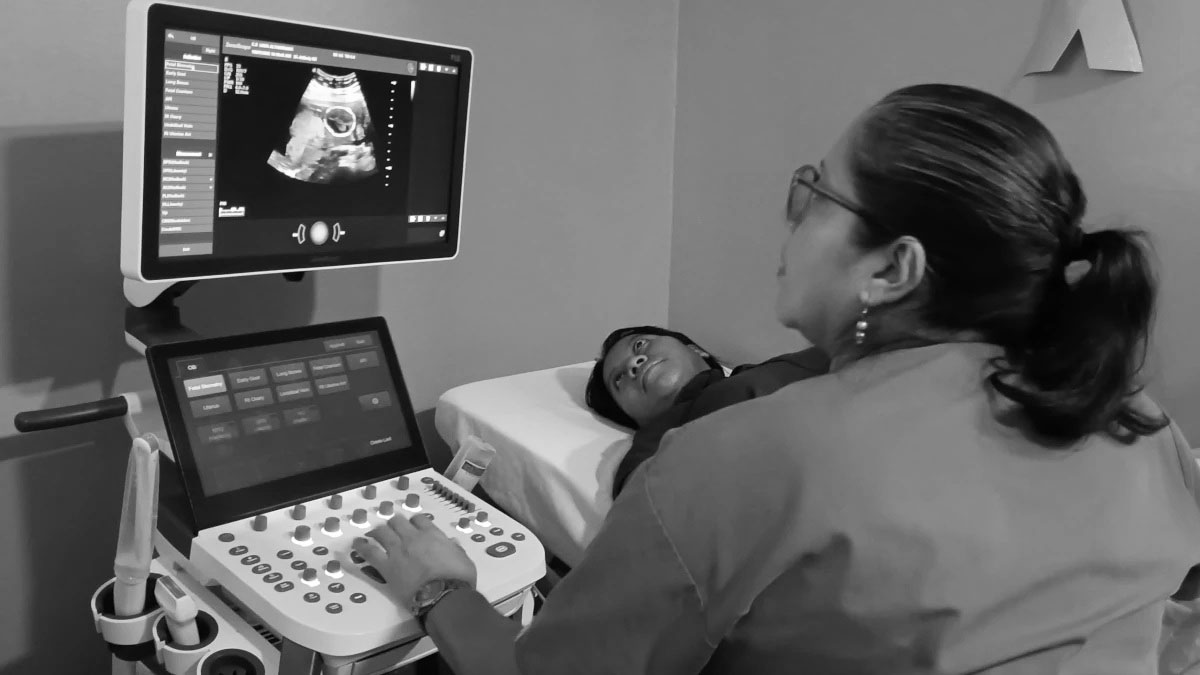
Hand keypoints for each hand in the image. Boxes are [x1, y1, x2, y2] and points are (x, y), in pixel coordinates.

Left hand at [353, 514, 476, 609]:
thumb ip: (455, 549)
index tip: (413, 527)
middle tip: (393, 530)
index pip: (419, 520)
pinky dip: (362, 546)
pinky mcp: (387, 566)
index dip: (414, 522)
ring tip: (374, 534)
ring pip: (382, 532)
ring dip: (378, 532)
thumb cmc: (458, 579)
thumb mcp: (464, 560)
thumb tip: (451, 543)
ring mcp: (398, 550)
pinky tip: (357, 543)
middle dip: (395, 524)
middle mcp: (413, 538)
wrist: (444, 595)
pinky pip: (370, 552)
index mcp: (433, 535)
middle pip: (397, 522)